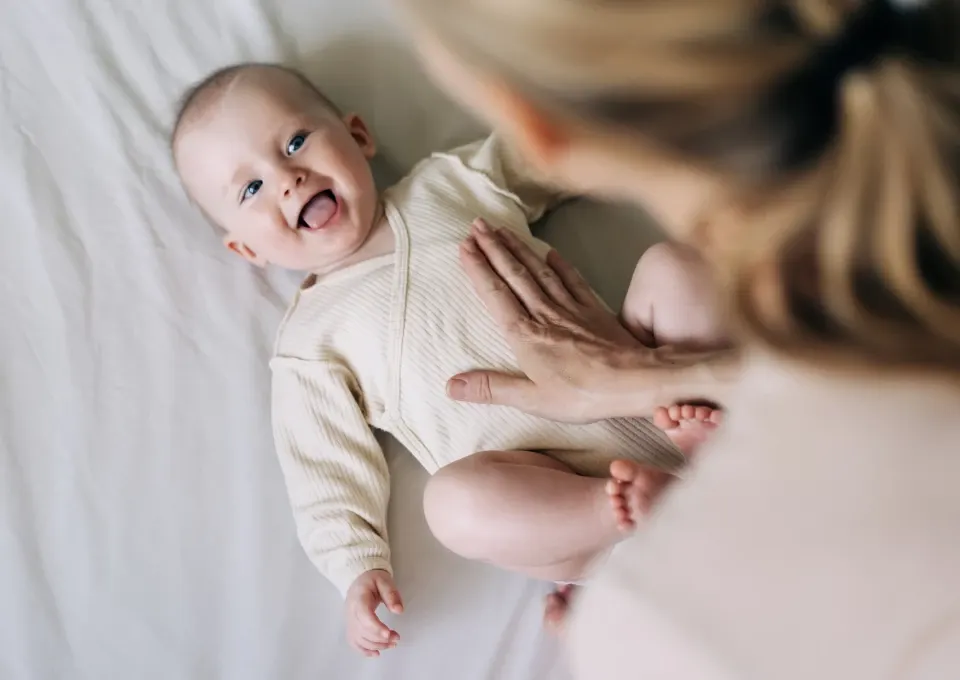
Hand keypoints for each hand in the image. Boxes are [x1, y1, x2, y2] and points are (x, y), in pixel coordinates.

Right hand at [345, 569, 403, 656]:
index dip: (376, 628)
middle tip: (397, 638)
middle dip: (381, 638)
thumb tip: (398, 610)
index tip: (390, 634)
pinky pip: (354, 642)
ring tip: (392, 644)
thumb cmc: (372, 580)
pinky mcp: (351, 627)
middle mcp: (351, 612)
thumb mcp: (384, 580)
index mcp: (359, 599)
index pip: (364, 616)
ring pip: (359, 639)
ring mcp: (349, 621)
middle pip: (363, 631)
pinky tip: (377, 653)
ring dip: (376, 645)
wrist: (358, 580)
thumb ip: (391, 594)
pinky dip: (364, 651)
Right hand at [449, 219, 658, 422]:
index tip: (464, 245)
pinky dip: (561, 264)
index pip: (495, 294)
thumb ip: (491, 387)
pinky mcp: (594, 310)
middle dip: (493, 247)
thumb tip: (450, 386)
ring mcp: (571, 309)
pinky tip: (551, 251)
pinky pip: (573, 280)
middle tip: (477, 224)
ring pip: (539, 271)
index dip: (478, 268)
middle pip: (514, 274)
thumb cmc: (583, 395)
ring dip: (519, 248)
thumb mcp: (532, 399)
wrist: (636, 381)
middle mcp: (544, 314)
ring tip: (503, 230)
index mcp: (525, 335)